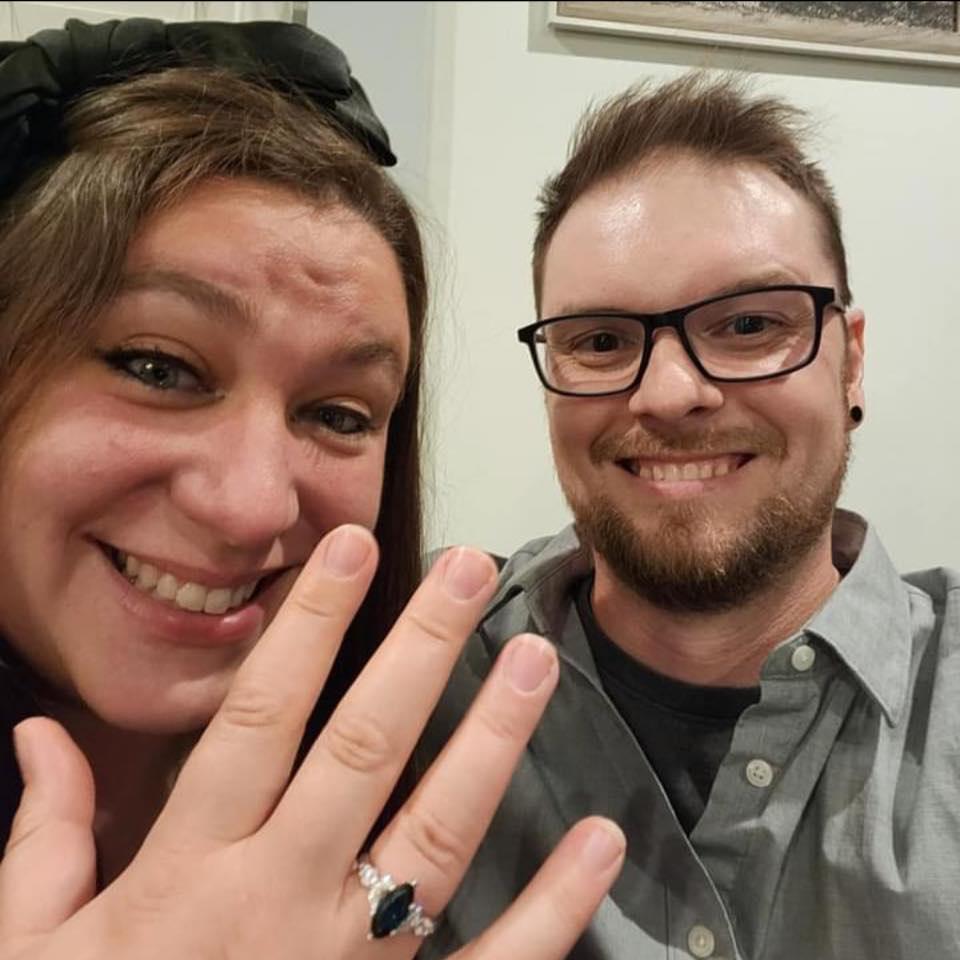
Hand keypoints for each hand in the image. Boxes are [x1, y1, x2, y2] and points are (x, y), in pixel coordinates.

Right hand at [0, 525, 624, 959]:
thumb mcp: (31, 947)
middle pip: (360, 748)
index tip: (349, 546)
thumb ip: (40, 837)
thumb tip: (34, 731)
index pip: (258, 713)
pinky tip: (600, 842)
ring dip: (491, 741)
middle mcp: (277, 903)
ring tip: (538, 660)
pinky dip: (553, 909)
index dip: (307, 621)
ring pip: (434, 835)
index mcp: (189, 872)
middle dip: (419, 648)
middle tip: (470, 569)